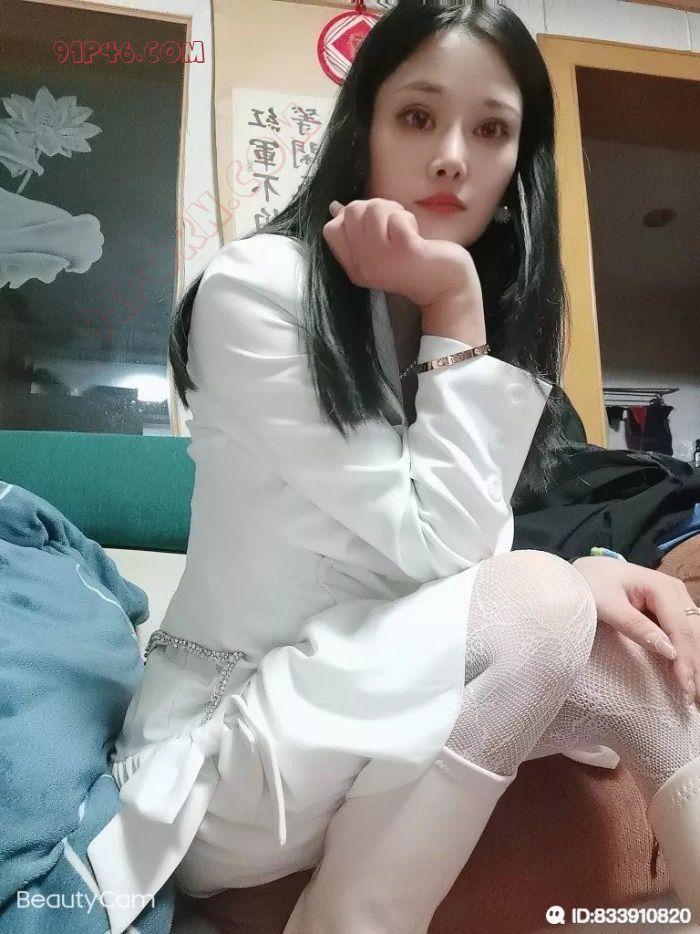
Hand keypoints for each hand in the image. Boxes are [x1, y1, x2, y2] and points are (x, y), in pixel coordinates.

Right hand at [322, 198, 483, 313]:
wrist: (445, 286)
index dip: (351, 218)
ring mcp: (382, 259)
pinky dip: (407, 219)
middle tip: (392, 227)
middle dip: (374, 207)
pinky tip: (416, 237)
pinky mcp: (404, 252)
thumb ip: (358, 231)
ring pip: (372, 208)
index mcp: (354, 267)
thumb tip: (335, 207)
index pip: (330, 229)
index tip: (374, 229)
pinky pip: (396, 217)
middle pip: (351, 211)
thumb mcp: (379, 249)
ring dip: (392, 211)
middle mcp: (363, 266)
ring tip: (404, 230)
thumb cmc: (414, 264)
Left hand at [573, 556, 699, 702]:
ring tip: (695, 693)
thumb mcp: (606, 604)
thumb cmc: (590, 584)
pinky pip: (683, 634)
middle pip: (693, 633)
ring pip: (693, 635)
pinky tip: (688, 675)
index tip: (685, 688)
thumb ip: (635, 626)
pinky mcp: (668, 610)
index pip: (681, 629)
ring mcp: (674, 601)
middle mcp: (675, 592)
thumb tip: (669, 651)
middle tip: (695, 699)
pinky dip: (687, 654)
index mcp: (663, 588)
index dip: (685, 660)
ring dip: (695, 663)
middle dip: (696, 666)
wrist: (583, 572)